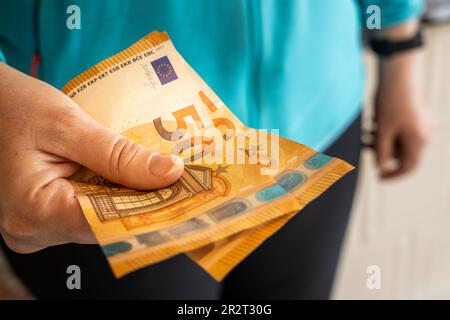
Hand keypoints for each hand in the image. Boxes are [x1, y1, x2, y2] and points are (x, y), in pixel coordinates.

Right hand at [0, 63, 183, 252]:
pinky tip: (133, 176)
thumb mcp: (68, 125)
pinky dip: (113, 194)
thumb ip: (118, 154)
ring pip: (101, 218)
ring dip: (131, 196)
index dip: (149, 210)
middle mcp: (33, 230)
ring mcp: (40, 227)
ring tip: (162, 175)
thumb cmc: (16, 108)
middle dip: (144, 202)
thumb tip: (169, 173)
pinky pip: (91, 210)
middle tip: (182, 181)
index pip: (106, 224)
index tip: (186, 194)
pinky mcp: (48, 216)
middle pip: (106, 225)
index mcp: (33, 211)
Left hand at [374, 53, 430, 179]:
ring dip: (382, 140)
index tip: (379, 178)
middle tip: (364, 146)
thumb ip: (381, 152)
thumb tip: (380, 167)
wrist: (397, 73)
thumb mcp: (382, 131)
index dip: (393, 175)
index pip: (408, 166)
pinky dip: (388, 130)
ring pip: (400, 140)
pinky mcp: (416, 114)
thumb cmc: (390, 102)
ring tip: (365, 132)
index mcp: (419, 140)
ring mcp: (422, 123)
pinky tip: (373, 123)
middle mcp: (425, 133)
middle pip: (403, 152)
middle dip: (383, 151)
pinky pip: (402, 129)